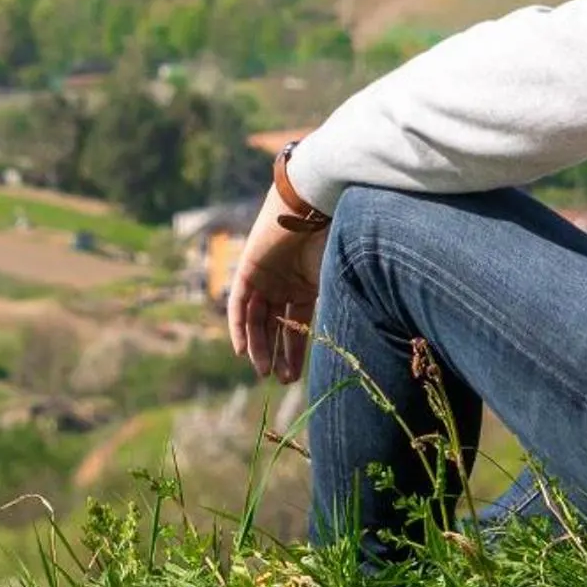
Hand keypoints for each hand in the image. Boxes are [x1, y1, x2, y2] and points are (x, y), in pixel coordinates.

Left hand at [226, 182, 328, 382]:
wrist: (313, 208)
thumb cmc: (332, 242)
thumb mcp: (334, 283)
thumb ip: (332, 309)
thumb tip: (348, 344)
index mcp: (305, 288)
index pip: (296, 327)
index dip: (294, 353)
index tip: (294, 378)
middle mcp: (283, 285)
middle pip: (274, 326)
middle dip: (275, 354)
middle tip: (277, 379)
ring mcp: (265, 277)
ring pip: (256, 319)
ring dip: (258, 345)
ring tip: (263, 370)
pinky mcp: (247, 270)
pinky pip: (238, 303)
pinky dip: (238, 326)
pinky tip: (242, 350)